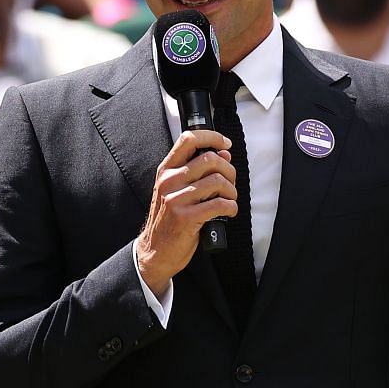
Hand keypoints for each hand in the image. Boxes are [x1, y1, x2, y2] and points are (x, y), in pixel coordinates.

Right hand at [134, 129, 235, 295]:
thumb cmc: (169, 220)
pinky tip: (227, 212)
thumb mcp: (177, 190)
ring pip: (218, 182)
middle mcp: (169, 181)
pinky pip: (220, 204)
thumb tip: (223, 153)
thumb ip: (198, 170)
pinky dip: (231, 208)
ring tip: (228, 199)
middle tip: (229, 183)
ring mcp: (176, 199)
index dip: (212, 137)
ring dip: (231, 192)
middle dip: (229, 171)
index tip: (225, 143)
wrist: (156, 250)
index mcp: (166, 170)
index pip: (188, 139)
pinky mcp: (186, 217)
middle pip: (210, 159)